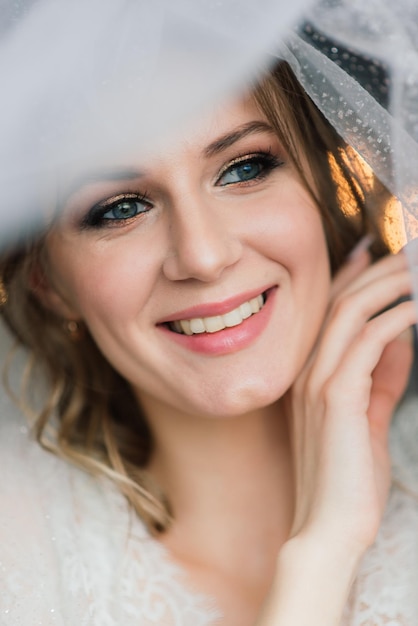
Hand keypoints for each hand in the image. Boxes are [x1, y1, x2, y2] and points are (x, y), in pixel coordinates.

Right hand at [285, 246, 414, 553]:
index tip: (375, 252)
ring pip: (352, 313)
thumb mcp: (368, 419)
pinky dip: (394, 318)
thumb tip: (400, 340)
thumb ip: (381, 378)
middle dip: (378, 270)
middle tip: (408, 249)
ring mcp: (317, 382)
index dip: (352, 278)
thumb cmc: (349, 479)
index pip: (329, 313)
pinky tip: (417, 306)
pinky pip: (368, 342)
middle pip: (342, 303)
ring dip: (388, 284)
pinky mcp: (336, 397)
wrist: (329, 528)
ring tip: (417, 266)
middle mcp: (307, 371)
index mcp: (310, 375)